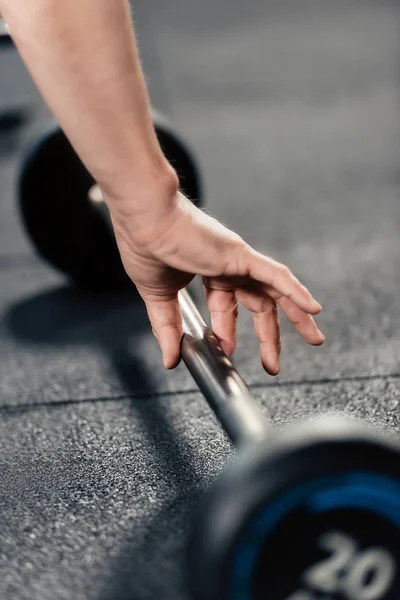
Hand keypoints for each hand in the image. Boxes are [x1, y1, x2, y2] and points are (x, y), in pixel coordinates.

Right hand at [109, 190, 324, 373]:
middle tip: (274, 362)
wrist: (144, 218)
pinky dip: (296, 292)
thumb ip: (167, 328)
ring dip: (298, 316)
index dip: (228, 332)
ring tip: (314, 338)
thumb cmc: (145, 244)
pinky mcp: (241, 255)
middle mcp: (228, 267)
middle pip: (259, 304)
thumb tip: (170, 359)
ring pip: (277, 292)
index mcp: (209, 273)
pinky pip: (277, 276)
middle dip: (269, 335)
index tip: (226, 351)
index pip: (227, 308)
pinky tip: (313, 308)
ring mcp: (237, 260)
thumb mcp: (158, 297)